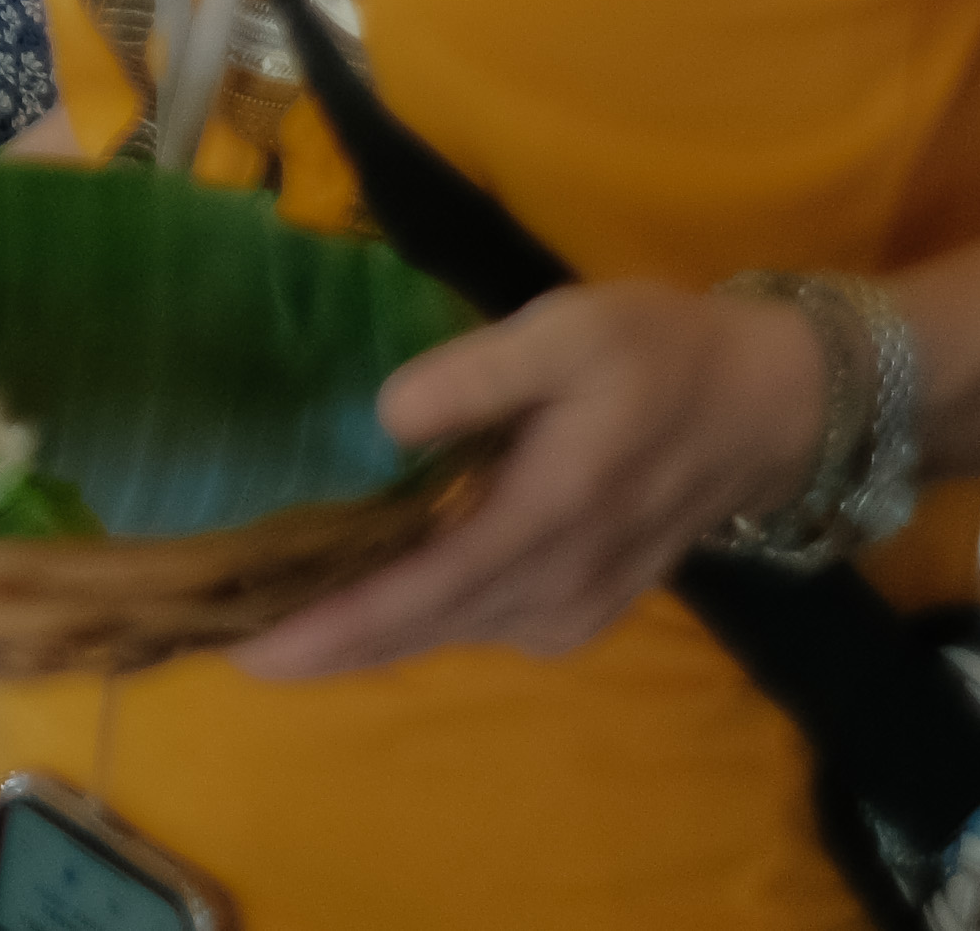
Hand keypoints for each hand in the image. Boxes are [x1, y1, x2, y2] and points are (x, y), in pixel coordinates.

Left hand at [228, 279, 833, 679]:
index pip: (414, 595)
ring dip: (353, 631)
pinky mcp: (574, 610)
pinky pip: (470, 623)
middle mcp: (549, 590)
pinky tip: (348, 591)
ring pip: (437, 632)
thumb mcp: (564, 332)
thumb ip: (470, 374)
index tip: (242, 647)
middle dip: (314, 638)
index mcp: (542, 523)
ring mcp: (565, 611)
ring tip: (255, 611)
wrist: (767, 406)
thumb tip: (382, 420)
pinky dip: (407, 617)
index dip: (326, 627)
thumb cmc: (658, 356)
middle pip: (412, 630)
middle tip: (212, 630)